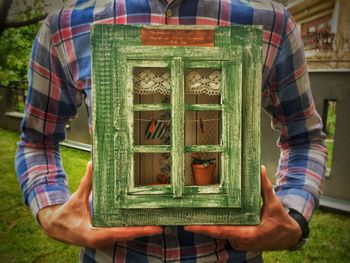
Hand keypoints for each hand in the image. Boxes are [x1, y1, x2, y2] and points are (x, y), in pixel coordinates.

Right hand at [38, 162, 162, 248]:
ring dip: (140, 231)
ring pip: (126, 237)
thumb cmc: (65, 215)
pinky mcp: (105, 238)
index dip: (138, 230)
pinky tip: (143, 222)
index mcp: (93, 234)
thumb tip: (92, 164)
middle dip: (144, 231)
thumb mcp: (77, 198)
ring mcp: (104, 240)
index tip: (154, 229)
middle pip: (127, 236)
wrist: (55, 227)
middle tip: (161, 224)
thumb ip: (86, 182)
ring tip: (157, 223)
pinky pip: (121, 234)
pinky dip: (132, 229)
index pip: (120, 233)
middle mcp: (101, 240)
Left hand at [184, 166, 301, 250]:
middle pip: (217, 233)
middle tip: (186, 217)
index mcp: (248, 233)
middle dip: (202, 226)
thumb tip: (260, 169)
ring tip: (196, 216)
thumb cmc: (281, 221)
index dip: (205, 229)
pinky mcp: (241, 242)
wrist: (290, 237)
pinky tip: (211, 219)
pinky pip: (227, 235)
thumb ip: (265, 186)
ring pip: (221, 234)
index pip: (222, 231)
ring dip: (210, 226)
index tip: (190, 226)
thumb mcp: (274, 203)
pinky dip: (219, 228)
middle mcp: (242, 240)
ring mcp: (241, 243)